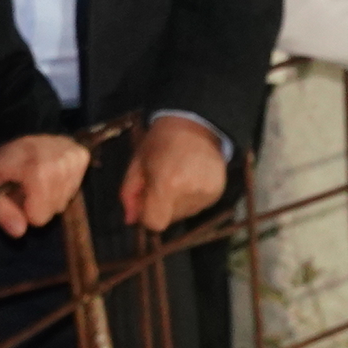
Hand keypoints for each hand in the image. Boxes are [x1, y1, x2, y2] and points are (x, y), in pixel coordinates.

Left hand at [0, 132, 89, 237]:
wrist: (20, 126)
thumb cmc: (3, 160)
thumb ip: (0, 210)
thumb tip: (19, 232)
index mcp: (37, 171)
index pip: (38, 218)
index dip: (24, 210)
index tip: (17, 193)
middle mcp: (61, 165)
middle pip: (52, 212)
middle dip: (37, 204)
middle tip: (26, 184)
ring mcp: (75, 161)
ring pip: (63, 203)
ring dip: (48, 196)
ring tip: (38, 176)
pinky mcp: (83, 158)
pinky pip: (72, 190)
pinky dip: (60, 186)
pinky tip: (51, 172)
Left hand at [118, 113, 230, 234]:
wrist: (195, 124)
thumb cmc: (160, 141)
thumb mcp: (137, 163)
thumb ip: (129, 194)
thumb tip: (130, 220)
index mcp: (166, 185)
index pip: (155, 223)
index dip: (146, 215)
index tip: (146, 199)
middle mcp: (189, 193)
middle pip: (169, 220)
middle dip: (161, 206)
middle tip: (160, 182)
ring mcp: (206, 194)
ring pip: (184, 214)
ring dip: (176, 202)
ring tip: (177, 178)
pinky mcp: (217, 192)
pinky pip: (198, 206)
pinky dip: (191, 198)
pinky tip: (190, 179)